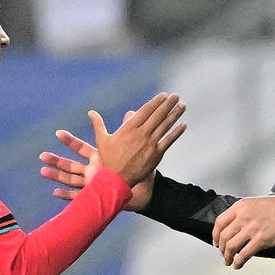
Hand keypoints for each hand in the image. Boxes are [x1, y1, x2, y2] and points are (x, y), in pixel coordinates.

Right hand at [41, 130, 154, 211]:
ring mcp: (92, 184)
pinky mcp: (95, 196)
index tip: (58, 133)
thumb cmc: (135, 170)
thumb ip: (127, 132)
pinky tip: (55, 193)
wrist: (141, 191)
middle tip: (42, 155)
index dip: (70, 141)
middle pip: (71, 165)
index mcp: (98, 158)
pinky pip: (79, 197)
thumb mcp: (130, 149)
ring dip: (57, 176)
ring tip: (42, 171)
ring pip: (71, 180)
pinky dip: (67, 195)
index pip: (81, 148)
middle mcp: (92, 171)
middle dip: (57, 160)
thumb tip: (130, 112)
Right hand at [53, 93, 185, 190]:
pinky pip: (169, 141)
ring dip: (175, 115)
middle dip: (168, 105)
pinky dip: (177, 133)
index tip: (163, 95)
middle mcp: (141, 134)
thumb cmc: (109, 160)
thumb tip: (91, 112)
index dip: (156, 102)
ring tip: (182, 105)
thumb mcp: (102, 140)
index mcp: (129, 128)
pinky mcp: (156, 154)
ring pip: (165, 126)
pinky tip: (183, 125)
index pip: (146, 111)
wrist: (116, 179)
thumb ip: (98, 124)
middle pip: (158, 116)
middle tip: (176, 96)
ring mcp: (150, 144)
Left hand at [212, 194, 274, 267]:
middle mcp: (243, 217)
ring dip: (227, 257)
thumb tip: (235, 229)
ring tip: (228, 261)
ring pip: (231, 247)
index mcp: (241, 207)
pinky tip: (238, 265)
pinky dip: (239, 262)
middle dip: (221, 248)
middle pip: (223, 236)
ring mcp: (252, 229)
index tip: (215, 241)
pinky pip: (244, 254)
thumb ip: (243, 214)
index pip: (219, 222)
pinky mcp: (261, 240)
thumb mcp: (255, 204)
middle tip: (223, 254)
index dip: (215, 235)